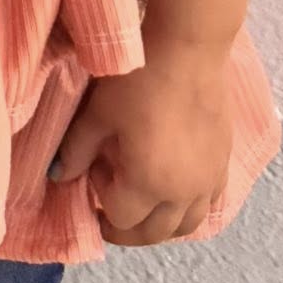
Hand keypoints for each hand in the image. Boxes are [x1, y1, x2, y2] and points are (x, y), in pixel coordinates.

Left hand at [46, 38, 232, 246]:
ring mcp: (208, 180)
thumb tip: (59, 176)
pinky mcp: (224, 163)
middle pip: (154, 233)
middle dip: (127, 230)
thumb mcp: (98, 113)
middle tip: (109, 214)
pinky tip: (175, 190)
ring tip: (142, 207)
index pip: (121, 217)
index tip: (94, 168)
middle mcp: (183, 193)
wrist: (187, 49)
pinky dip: (188, 208)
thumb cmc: (137, 79)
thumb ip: (76, 150)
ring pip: (186, 226)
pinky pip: (208, 204)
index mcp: (148, 183)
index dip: (100, 197)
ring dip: (160, 226)